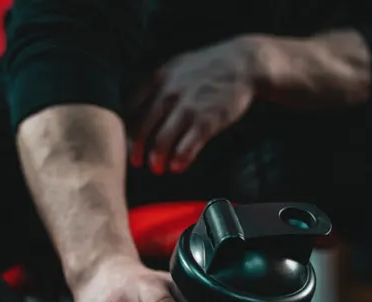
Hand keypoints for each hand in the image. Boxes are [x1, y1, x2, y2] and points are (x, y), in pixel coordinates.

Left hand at [129, 36, 261, 174]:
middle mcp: (168, 94)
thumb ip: (160, 84)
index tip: (130, 141)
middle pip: (142, 128)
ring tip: (158, 168)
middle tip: (138, 162)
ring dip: (157, 159)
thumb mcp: (178, 66)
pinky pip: (186, 147)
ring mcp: (187, 109)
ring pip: (161, 141)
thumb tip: (144, 104)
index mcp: (158, 78)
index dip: (127, 129)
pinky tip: (178, 167)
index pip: (131, 109)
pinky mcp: (205, 122)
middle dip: (137, 149)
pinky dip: (179, 160)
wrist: (243, 64)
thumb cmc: (211, 66)